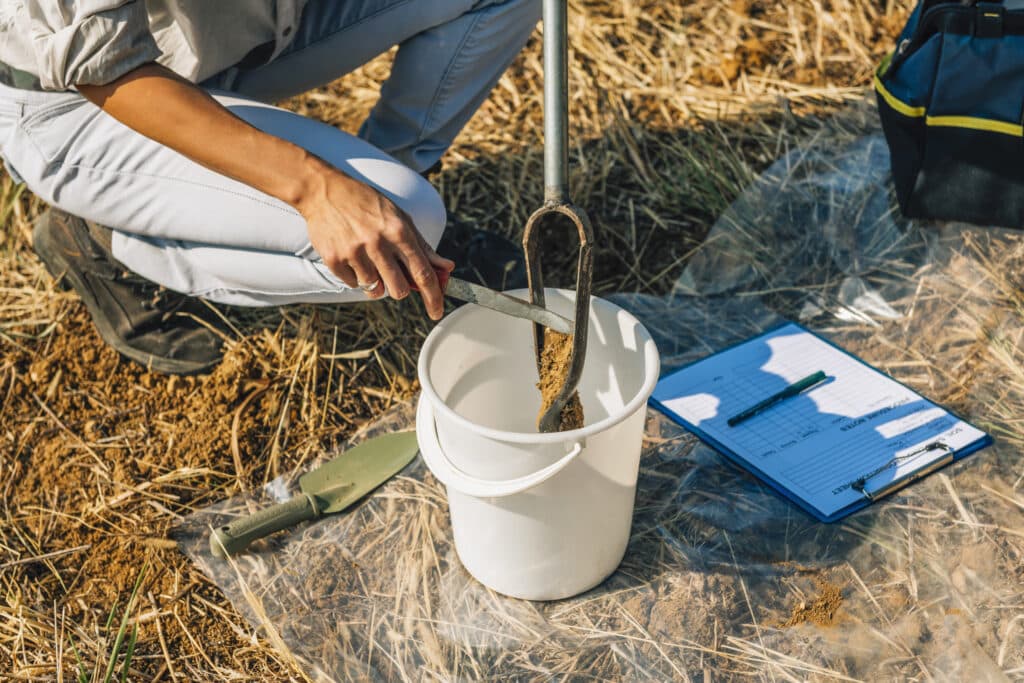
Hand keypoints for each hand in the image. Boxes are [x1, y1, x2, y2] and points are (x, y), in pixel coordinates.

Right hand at [297, 163, 453, 319]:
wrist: (324, 191)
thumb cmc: (367, 203)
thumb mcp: (400, 217)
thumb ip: (423, 245)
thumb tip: (446, 267)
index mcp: (399, 231)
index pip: (423, 273)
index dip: (433, 297)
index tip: (437, 312)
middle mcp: (378, 243)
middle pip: (399, 289)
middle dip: (400, 288)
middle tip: (393, 275)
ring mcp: (354, 252)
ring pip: (375, 290)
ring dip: (376, 282)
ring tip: (369, 260)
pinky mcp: (334, 259)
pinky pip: (353, 284)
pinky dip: (356, 276)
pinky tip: (352, 256)